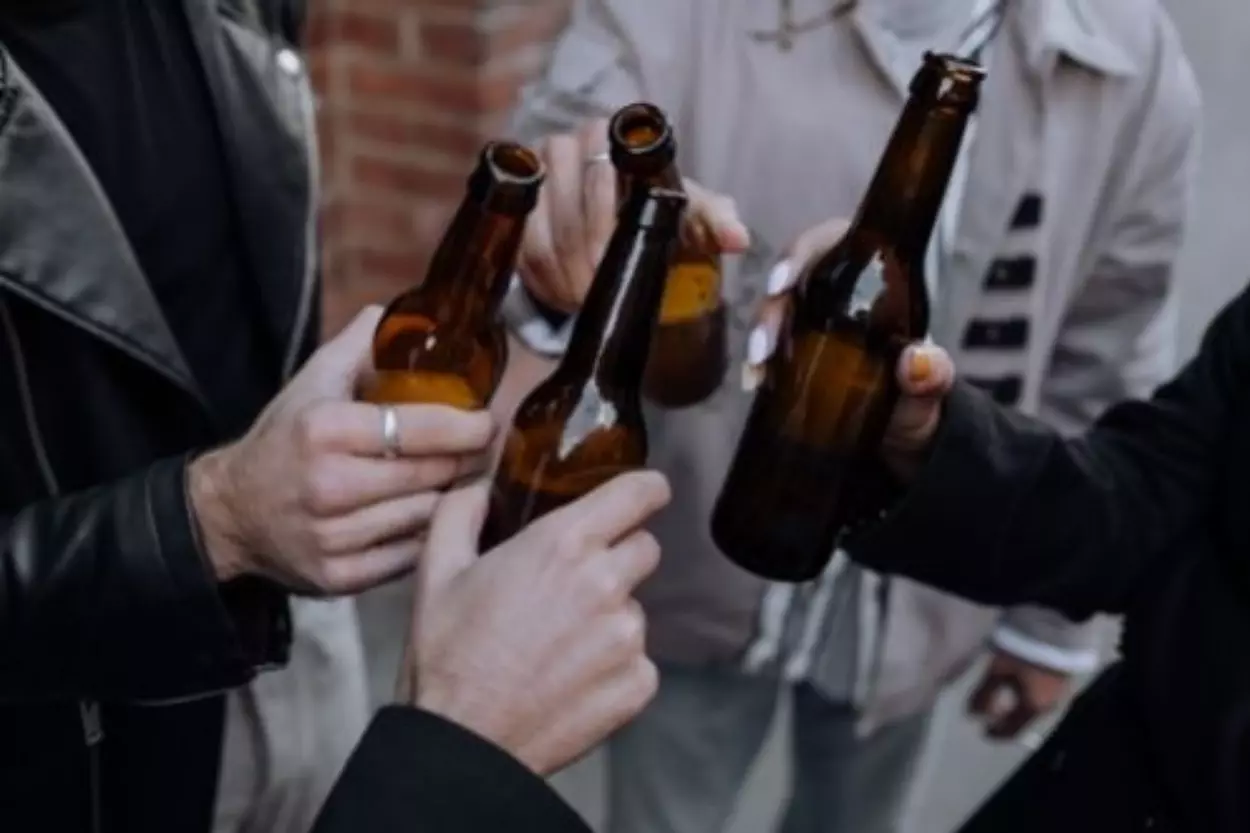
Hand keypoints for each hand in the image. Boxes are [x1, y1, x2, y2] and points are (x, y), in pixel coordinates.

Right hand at [190, 306, 495, 594]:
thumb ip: (359, 346)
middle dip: (465, 461)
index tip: (486, 422)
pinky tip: (427, 517)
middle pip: (431, 475)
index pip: (419, 429)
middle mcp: (328, 485)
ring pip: (426, 517)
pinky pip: (409, 556)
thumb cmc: (284, 440)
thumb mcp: (311, 382)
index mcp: (325, 430)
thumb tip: (401, 313)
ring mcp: (333, 537)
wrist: (229, 513)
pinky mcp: (339, 578)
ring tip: (457, 482)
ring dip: (449, 500)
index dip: (465, 426)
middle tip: (482, 451)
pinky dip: (425, 537)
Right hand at [400, 471, 670, 775]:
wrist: (463, 744)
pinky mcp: (638, 683)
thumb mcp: (437, 571)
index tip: (642, 496)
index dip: (645, 490)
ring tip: (558, 644)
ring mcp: (628, 637)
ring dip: (609, 617)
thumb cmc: (448, 656)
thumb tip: (478, 485)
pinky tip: (570, 679)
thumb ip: (461, 511)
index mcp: (564, 544)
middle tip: (573, 584)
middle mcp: (606, 583)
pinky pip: (638, 660)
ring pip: (635, 608)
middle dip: (617, 557)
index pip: (640, 493)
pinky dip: (613, 667)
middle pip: (645, 548)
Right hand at [517, 118, 749, 312]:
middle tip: (602, 295)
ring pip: (540, 231)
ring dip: (564, 274)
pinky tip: (566, 299)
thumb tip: (738, 239)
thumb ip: (714, 220)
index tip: (620, 266)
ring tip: (586, 302)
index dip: (608, 225)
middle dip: (586, 258)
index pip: (601, 175)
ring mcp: (534, 177)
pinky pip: (521, 247)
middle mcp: (565, 145)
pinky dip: (543, 279)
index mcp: (612, 135)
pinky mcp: (516, 210)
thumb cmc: (663, 211)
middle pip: (566, 207)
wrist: (625, 221)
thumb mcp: (691, 214)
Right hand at [741, 216, 954, 464]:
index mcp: (870, 275)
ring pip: (774, 311)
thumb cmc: (922, 389)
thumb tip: (916, 362)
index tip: (781, 283)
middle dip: (770, 309)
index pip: (829, 245)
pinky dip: (757, 362)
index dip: (799, 256)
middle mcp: (835, 290)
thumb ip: (934, 373)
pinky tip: (752, 382)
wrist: (908, 424)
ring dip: (758, 335)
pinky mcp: (793, 349)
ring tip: (755, 370)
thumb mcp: (934, 381)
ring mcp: (810, 319)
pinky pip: (768, 345)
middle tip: (761, 347)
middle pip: (791, 280)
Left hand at [968, 650, 1073, 739]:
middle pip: (1025, 719)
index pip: (1013, 729)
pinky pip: (1043, 696)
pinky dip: (1029, 696)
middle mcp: (1049, 706)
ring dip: (1018, 707)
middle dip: (1007, 719)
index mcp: (1032, 707)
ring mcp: (1059, 693)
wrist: (1057, 630)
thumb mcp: (998, 671)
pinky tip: (1020, 685)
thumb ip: (984, 694)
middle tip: (991, 715)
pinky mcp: (1063, 679)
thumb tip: (971, 716)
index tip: (984, 732)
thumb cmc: (1023, 652)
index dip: (997, 733)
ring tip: (1004, 698)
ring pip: (1034, 707)